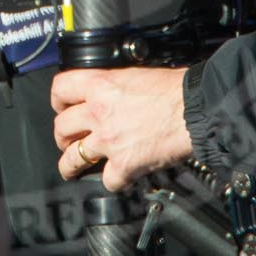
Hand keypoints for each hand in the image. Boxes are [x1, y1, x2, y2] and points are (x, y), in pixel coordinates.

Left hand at [51, 67, 192, 190]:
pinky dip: (114, 181)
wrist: (196, 108)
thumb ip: (115, 86)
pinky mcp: (124, 165)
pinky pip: (108, 180)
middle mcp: (98, 113)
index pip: (60, 89)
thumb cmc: (176, 89)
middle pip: (61, 127)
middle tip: (69, 140)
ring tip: (72, 169)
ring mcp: (108, 141)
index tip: (62, 107)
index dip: (58, 100)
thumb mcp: (136, 75)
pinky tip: (120, 177)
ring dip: (70, 165)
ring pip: (72, 159)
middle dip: (63, 136)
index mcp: (100, 85)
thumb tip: (112, 94)